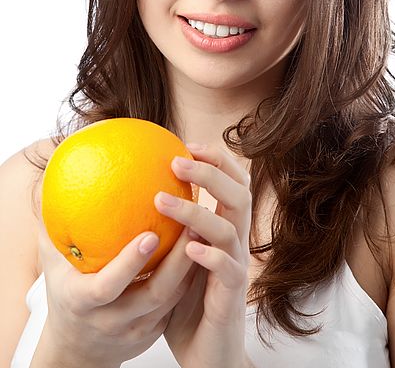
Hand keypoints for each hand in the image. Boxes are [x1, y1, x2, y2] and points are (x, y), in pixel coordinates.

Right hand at [32, 216, 197, 366]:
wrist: (76, 350)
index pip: (108, 286)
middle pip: (152, 294)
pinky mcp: (154, 332)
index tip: (151, 234)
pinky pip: (177, 305)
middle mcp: (111, 320)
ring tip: (204, 231)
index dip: (130, 263)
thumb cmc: (65, 294)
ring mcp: (136, 330)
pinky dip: (191, 278)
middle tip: (193, 224)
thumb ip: (52, 228)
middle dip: (177, 262)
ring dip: (191, 267)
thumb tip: (48, 185)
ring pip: (172, 300)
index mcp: (83, 301)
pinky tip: (202, 250)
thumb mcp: (53, 265)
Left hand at [159, 144, 251, 367]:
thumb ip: (167, 232)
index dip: (217, 161)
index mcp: (224, 231)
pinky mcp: (231, 297)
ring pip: (230, 228)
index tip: (188, 144)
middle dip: (212, 173)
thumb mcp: (174, 261)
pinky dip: (210, 255)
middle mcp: (234, 244)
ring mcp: (235, 268)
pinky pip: (228, 270)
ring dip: (197, 211)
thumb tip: (131, 201)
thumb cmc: (187, 304)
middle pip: (238, 195)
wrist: (207, 354)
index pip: (231, 185)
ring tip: (163, 201)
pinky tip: (190, 248)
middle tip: (179, 161)